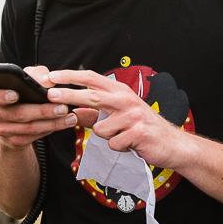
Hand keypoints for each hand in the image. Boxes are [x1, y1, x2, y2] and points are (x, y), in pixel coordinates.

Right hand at [0, 65, 97, 149]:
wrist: (15, 121)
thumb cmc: (21, 94)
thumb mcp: (26, 80)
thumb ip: (35, 74)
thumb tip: (47, 79)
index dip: (0, 96)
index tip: (16, 94)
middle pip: (16, 114)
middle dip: (41, 110)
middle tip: (61, 107)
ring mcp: (3, 130)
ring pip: (29, 127)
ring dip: (51, 122)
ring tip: (69, 116)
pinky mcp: (15, 141)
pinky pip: (34, 136)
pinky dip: (50, 129)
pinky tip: (64, 123)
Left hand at [45, 68, 190, 168]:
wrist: (171, 144)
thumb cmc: (143, 129)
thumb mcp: (118, 117)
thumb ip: (96, 114)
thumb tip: (74, 111)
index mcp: (120, 91)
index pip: (92, 78)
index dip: (71, 76)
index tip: (52, 76)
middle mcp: (126, 99)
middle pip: (92, 95)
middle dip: (69, 94)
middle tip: (50, 95)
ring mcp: (133, 116)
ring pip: (101, 128)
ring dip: (107, 137)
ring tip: (122, 136)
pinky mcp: (138, 132)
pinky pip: (113, 143)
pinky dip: (118, 147)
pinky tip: (130, 144)